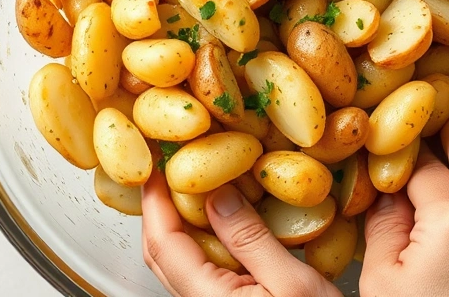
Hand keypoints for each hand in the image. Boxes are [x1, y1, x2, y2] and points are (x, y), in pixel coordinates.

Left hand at [141, 170, 342, 296]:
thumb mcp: (294, 283)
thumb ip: (252, 240)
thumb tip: (218, 196)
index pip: (163, 242)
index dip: (154, 200)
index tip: (156, 166)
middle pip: (161, 252)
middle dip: (160, 208)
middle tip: (168, 170)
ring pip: (179, 261)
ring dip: (180, 222)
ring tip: (194, 186)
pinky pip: (202, 269)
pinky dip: (204, 238)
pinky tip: (224, 221)